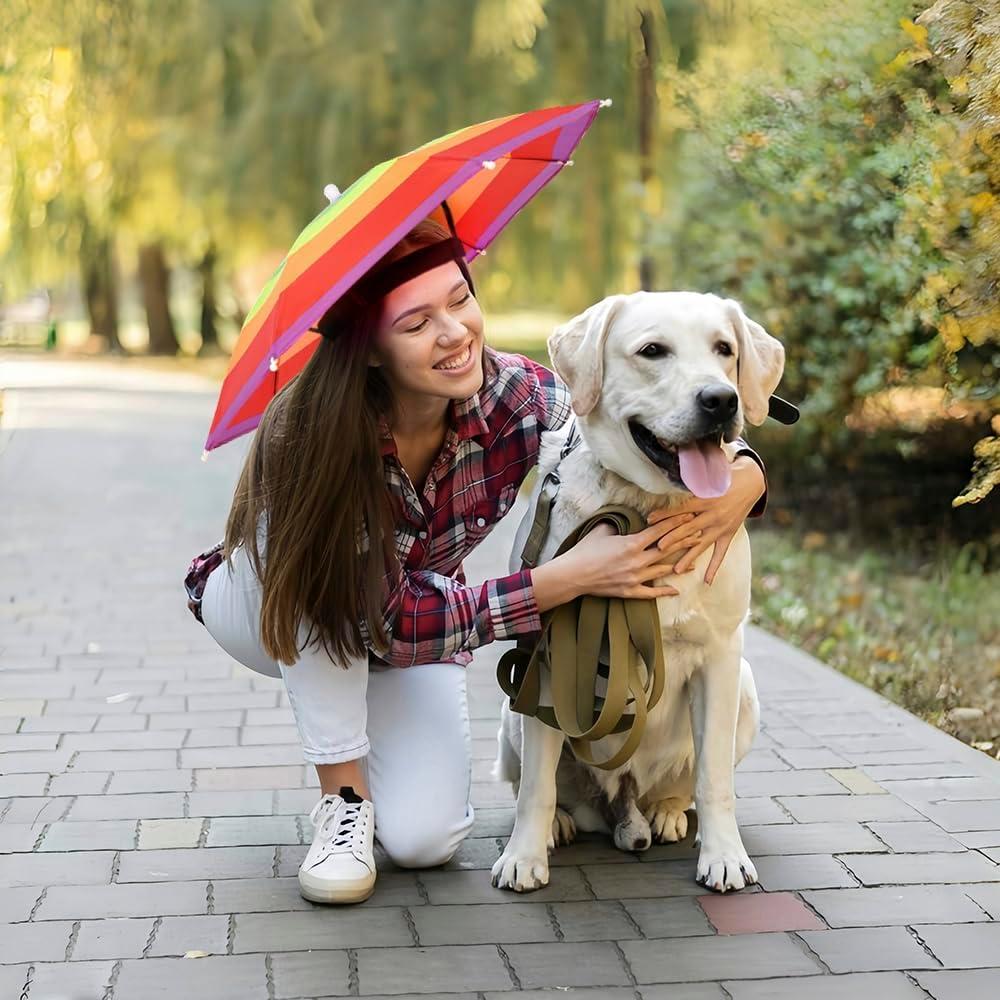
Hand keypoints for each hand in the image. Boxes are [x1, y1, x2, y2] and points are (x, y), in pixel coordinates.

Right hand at [561, 517, 702, 599]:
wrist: (573, 575)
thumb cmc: (585, 551)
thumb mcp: (601, 531)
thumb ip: (616, 524)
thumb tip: (623, 519)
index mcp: (632, 543)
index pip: (660, 530)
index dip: (676, 522)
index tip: (689, 516)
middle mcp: (638, 561)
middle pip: (668, 550)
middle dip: (685, 541)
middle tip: (700, 535)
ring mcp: (635, 578)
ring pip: (663, 571)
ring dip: (679, 566)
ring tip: (694, 561)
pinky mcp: (630, 591)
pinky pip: (651, 593)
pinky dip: (664, 592)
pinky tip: (676, 590)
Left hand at [647, 456, 764, 584]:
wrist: (751, 482)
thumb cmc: (724, 476)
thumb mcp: (708, 476)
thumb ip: (690, 479)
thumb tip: (669, 470)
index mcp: (705, 499)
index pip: (681, 509)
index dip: (665, 514)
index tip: (649, 519)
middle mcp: (713, 514)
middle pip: (689, 529)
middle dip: (673, 538)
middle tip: (658, 548)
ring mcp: (721, 527)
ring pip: (701, 544)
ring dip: (689, 557)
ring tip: (676, 570)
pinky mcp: (728, 534)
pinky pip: (721, 553)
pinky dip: (715, 567)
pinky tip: (707, 581)